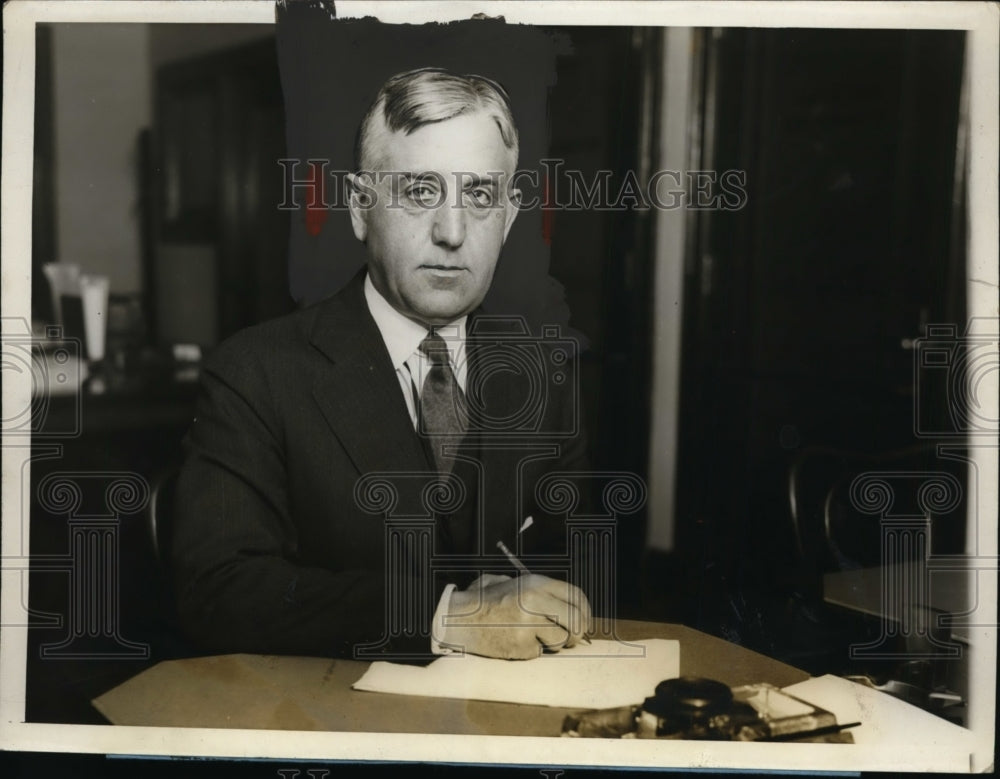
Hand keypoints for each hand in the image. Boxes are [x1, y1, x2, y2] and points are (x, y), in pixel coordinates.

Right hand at [441, 573, 592, 658]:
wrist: (458, 617)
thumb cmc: (487, 600)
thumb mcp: (516, 583)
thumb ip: (543, 593)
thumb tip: (573, 610)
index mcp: (536, 583)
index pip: (577, 596)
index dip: (585, 611)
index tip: (583, 620)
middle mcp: (535, 602)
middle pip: (576, 621)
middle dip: (578, 633)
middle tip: (572, 637)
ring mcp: (528, 626)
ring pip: (560, 641)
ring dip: (553, 643)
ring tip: (533, 635)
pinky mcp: (520, 646)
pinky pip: (539, 653)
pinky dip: (531, 650)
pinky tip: (515, 640)